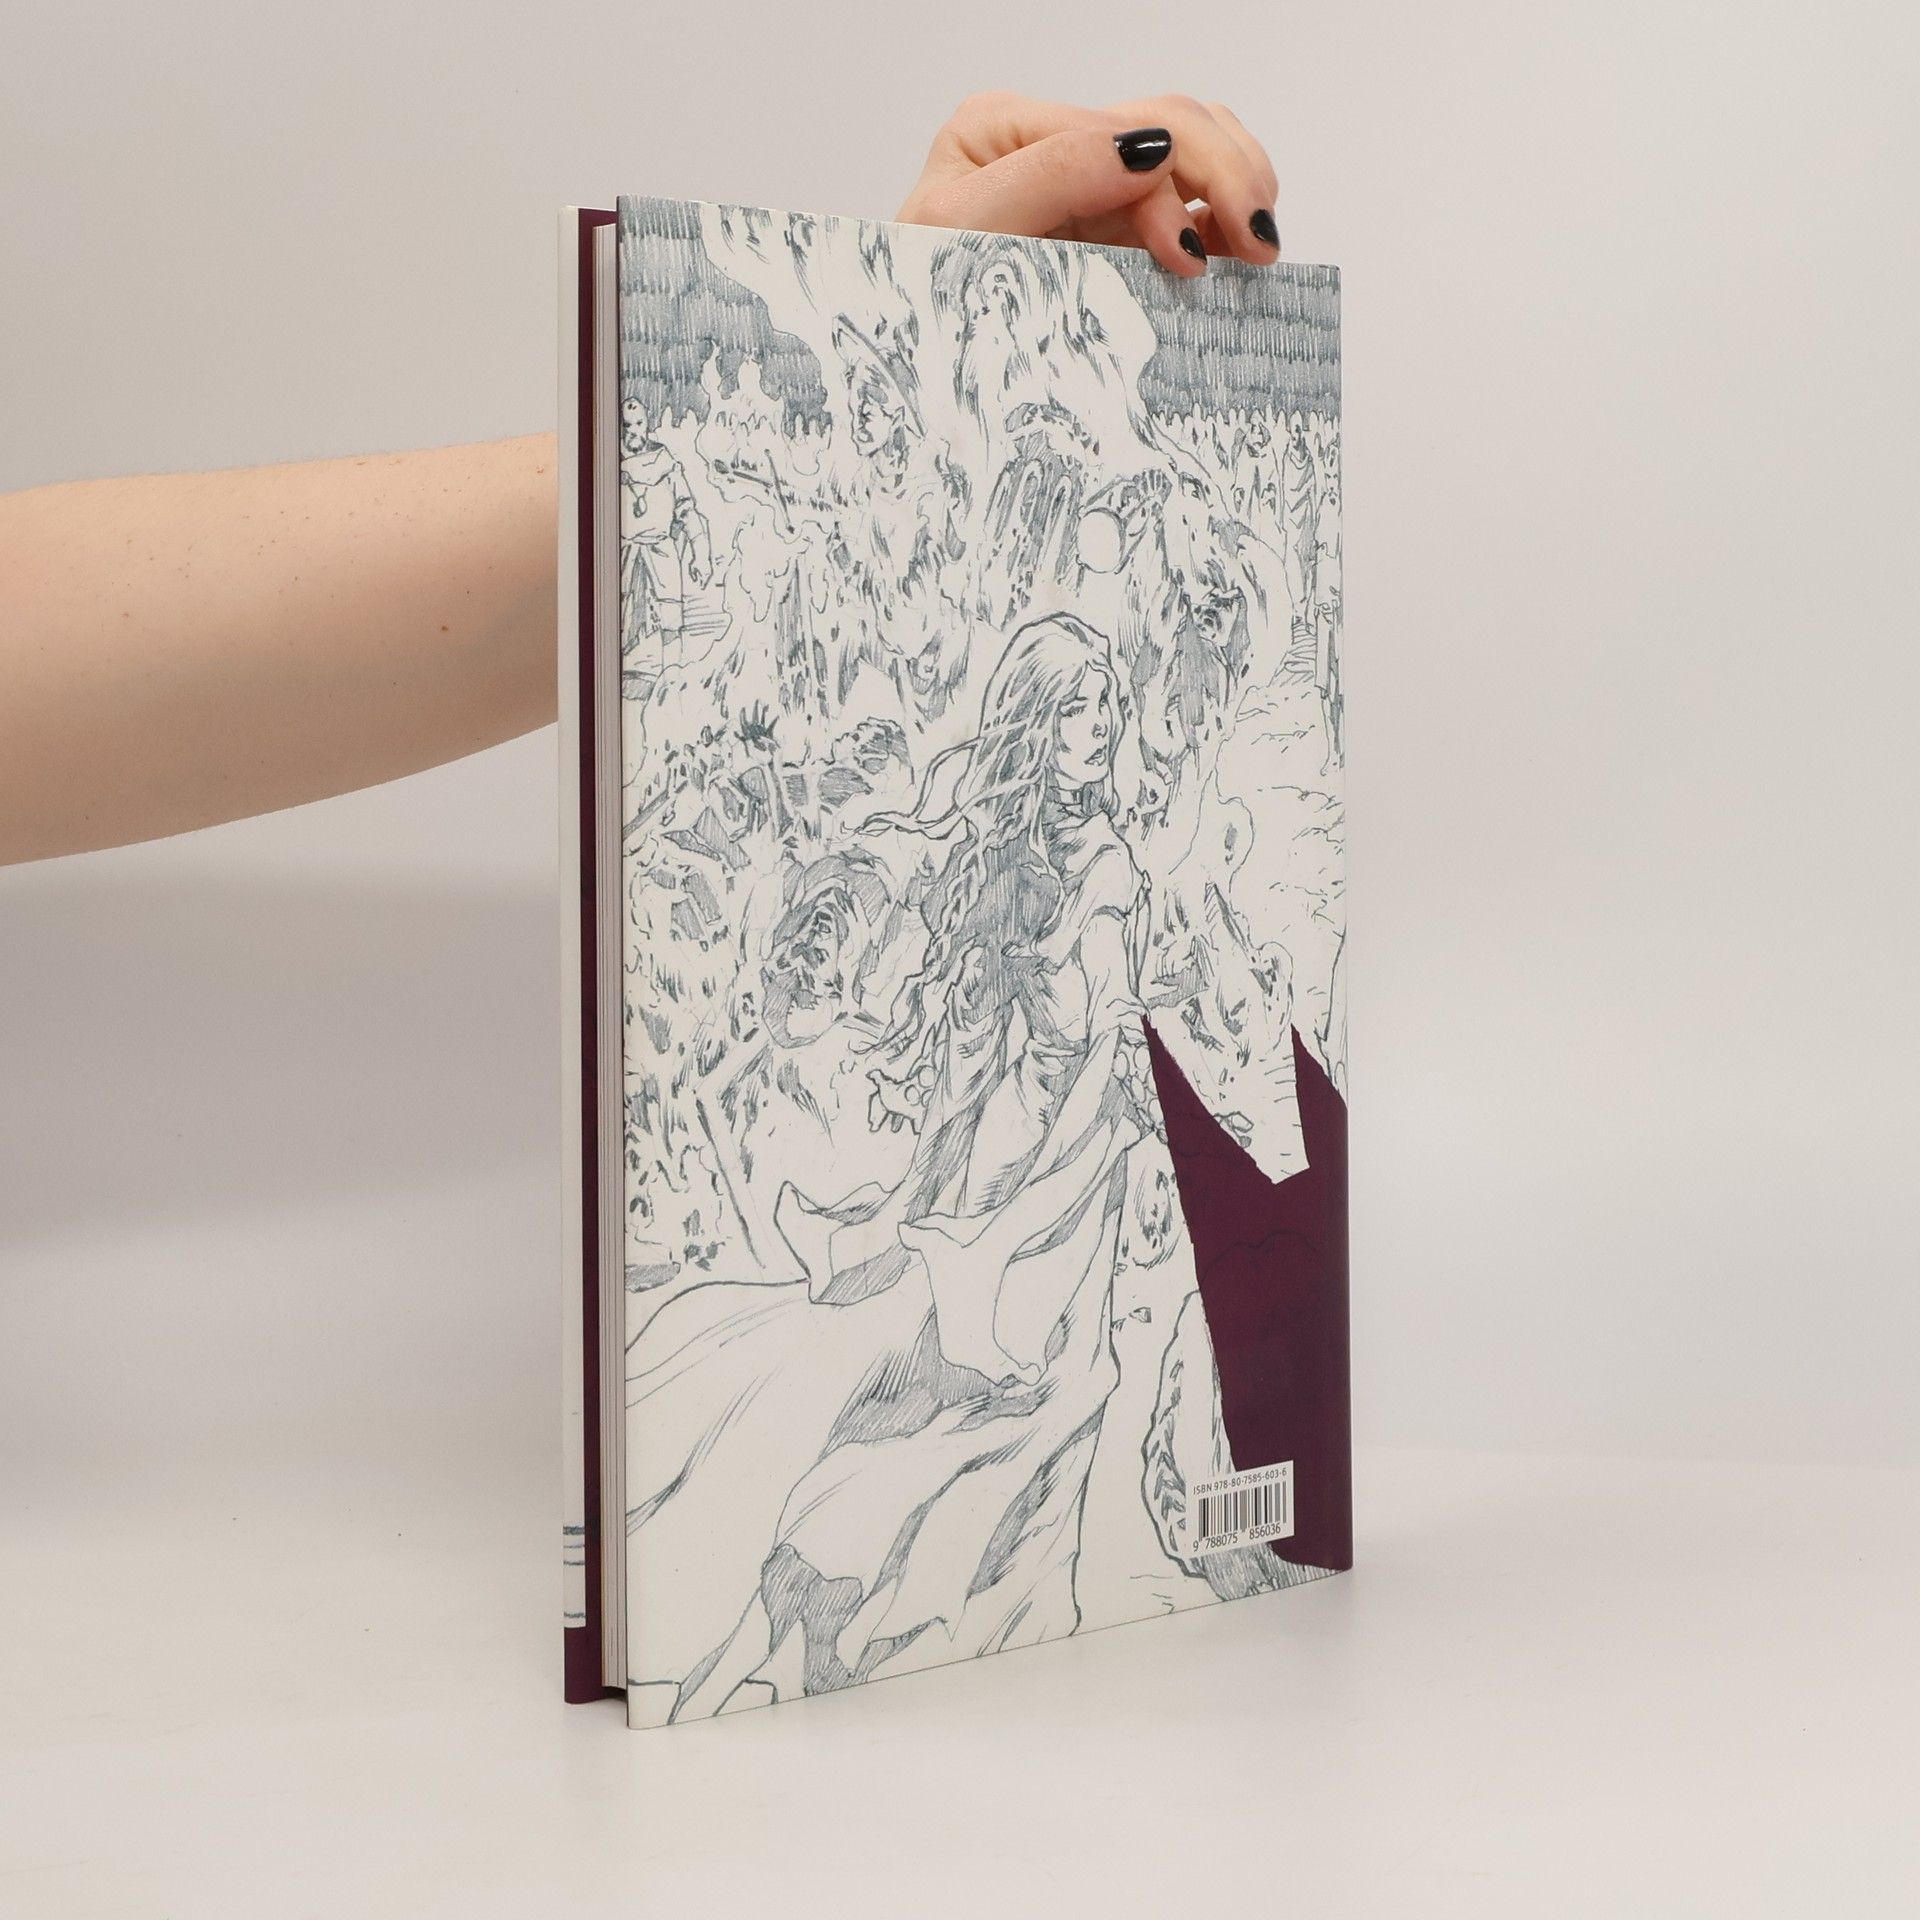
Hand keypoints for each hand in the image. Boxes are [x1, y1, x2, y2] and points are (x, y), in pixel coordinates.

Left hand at [897, 91, 1280, 279]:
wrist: (912, 371)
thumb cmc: (919, 305)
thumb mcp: (965, 233)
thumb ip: (1051, 176)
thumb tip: (1148, 149)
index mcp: (1005, 128)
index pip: (1117, 130)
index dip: (1171, 184)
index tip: (1190, 260)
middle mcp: (1052, 143)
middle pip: (1169, 122)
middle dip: (1226, 175)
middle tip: (1262, 245)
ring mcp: (1088, 183)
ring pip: (1192, 147)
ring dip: (1239, 185)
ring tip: (1261, 246)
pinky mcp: (1114, 226)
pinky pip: (1190, 198)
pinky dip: (1224, 216)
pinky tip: (1240, 251)